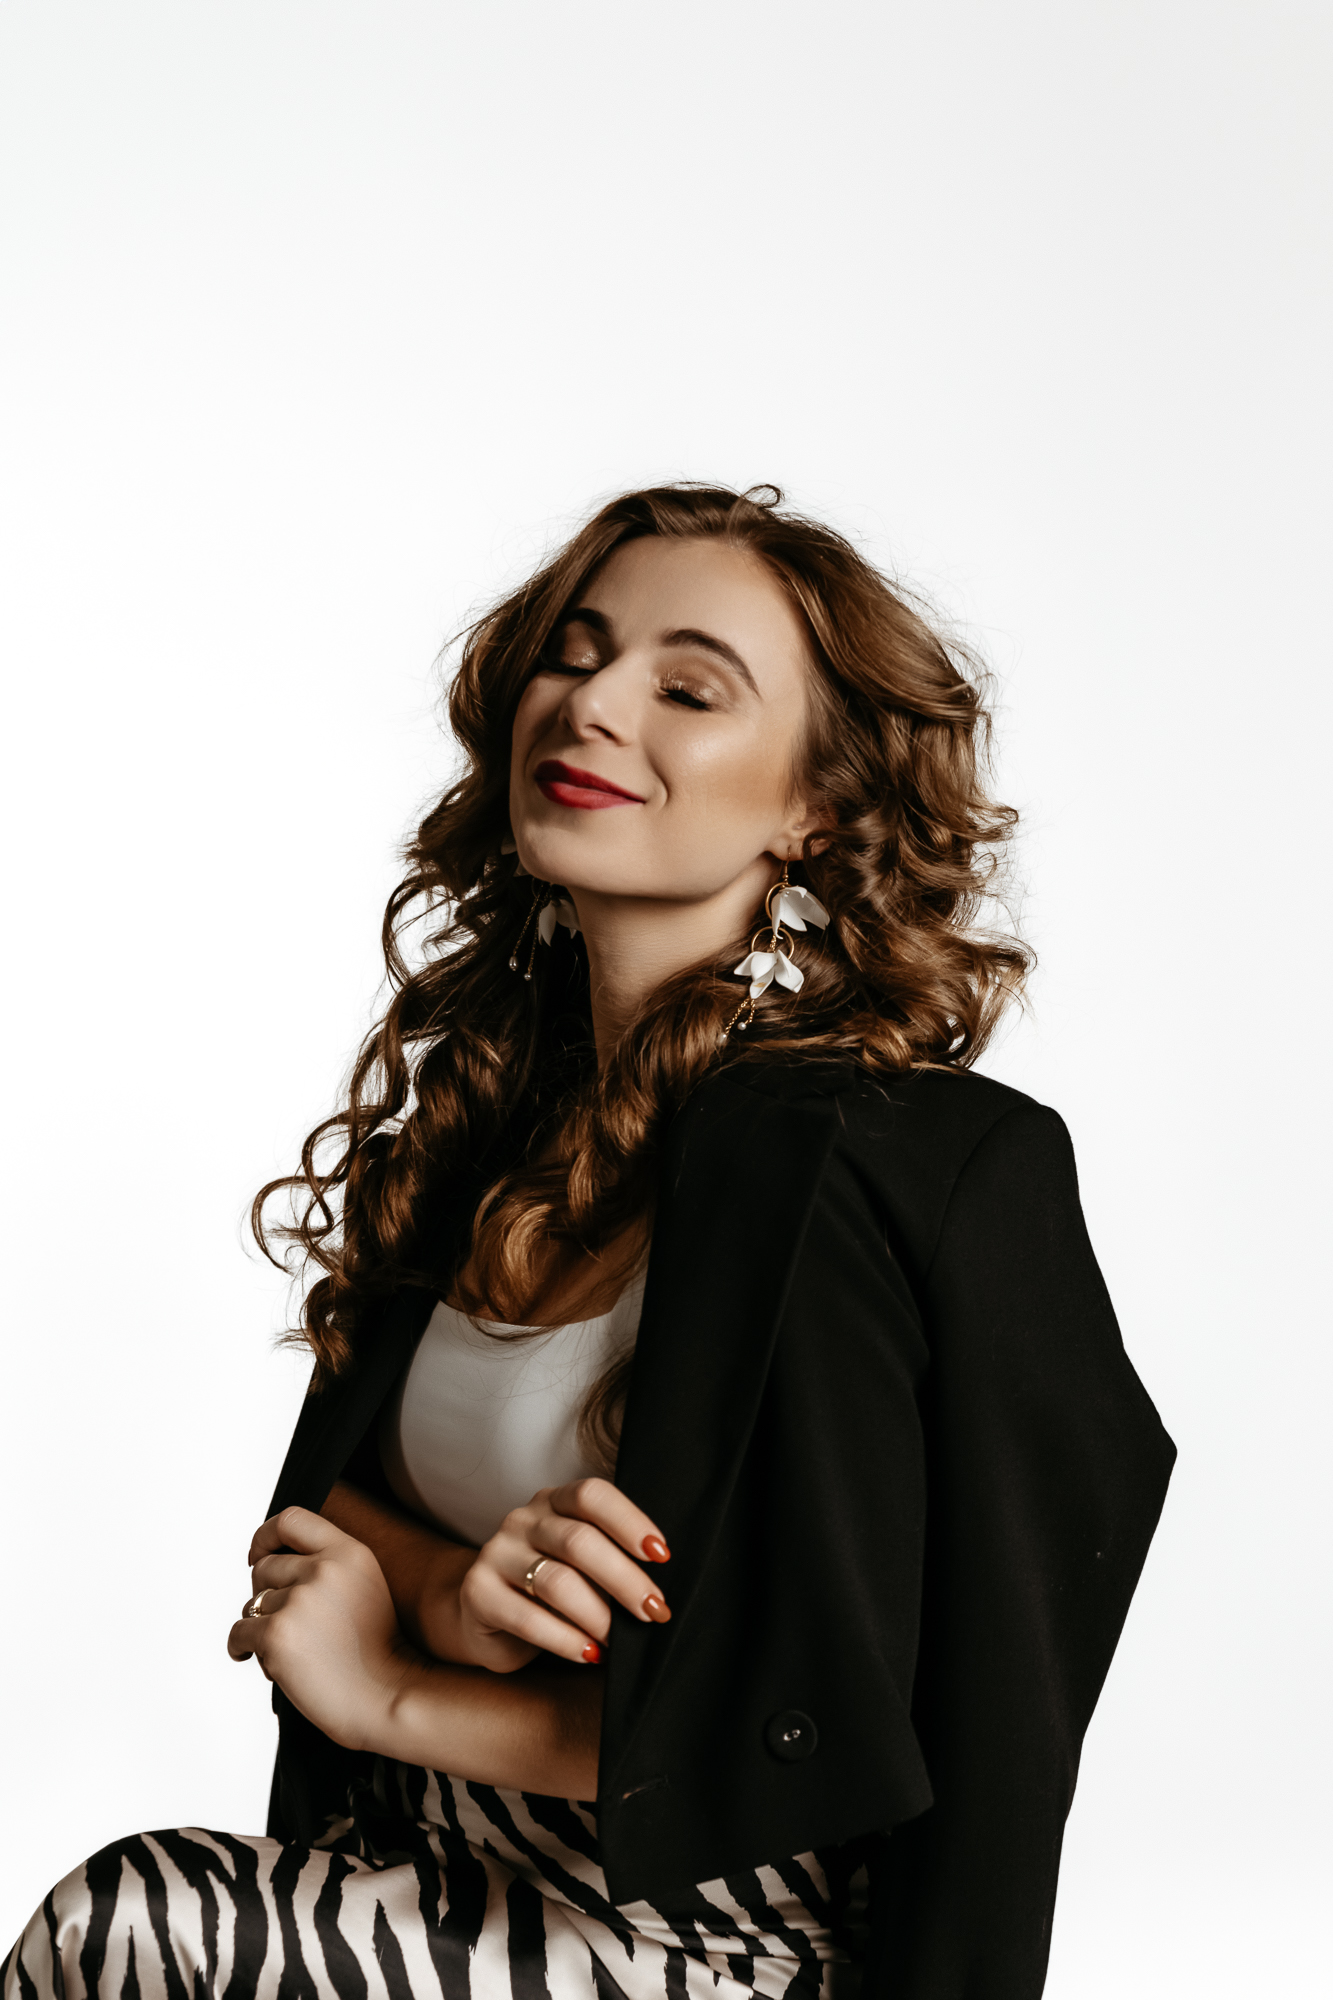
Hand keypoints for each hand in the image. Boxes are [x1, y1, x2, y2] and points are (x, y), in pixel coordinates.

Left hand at [227, 1506, 415, 1750]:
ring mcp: (299, 1601)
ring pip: (252, 1604)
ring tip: (289, 1651)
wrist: (389, 1696)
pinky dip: (241, 1649)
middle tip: (285, 1624)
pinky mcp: (278, 1634)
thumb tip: (268, 1564)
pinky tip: (256, 1660)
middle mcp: (324, 1569)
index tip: (258, 1555)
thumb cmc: (378, 1653)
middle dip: (265, 1596)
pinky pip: (239, 1633)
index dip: (266, 1536)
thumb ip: (329, 1567)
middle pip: (264, 1568)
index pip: (292, 1519)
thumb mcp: (366, 1587)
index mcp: (349, 1552)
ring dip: (260, 1627)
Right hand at [457, 1477, 671, 1671]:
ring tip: (618, 1642)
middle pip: (580, 1541)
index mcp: (554, 1501)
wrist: (486, 1615)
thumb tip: (658, 1591)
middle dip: (625, 1579)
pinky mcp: (478, 1593)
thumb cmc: (551, 1589)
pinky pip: (528, 1618)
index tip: (662, 1555)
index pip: (592, 1496)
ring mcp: (496, 1553)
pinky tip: (589, 1654)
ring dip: (598, 1616)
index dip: (629, 1521)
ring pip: (557, 1582)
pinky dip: (566, 1640)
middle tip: (655, 1611)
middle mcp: (523, 1520)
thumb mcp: (581, 1565)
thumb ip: (611, 1561)